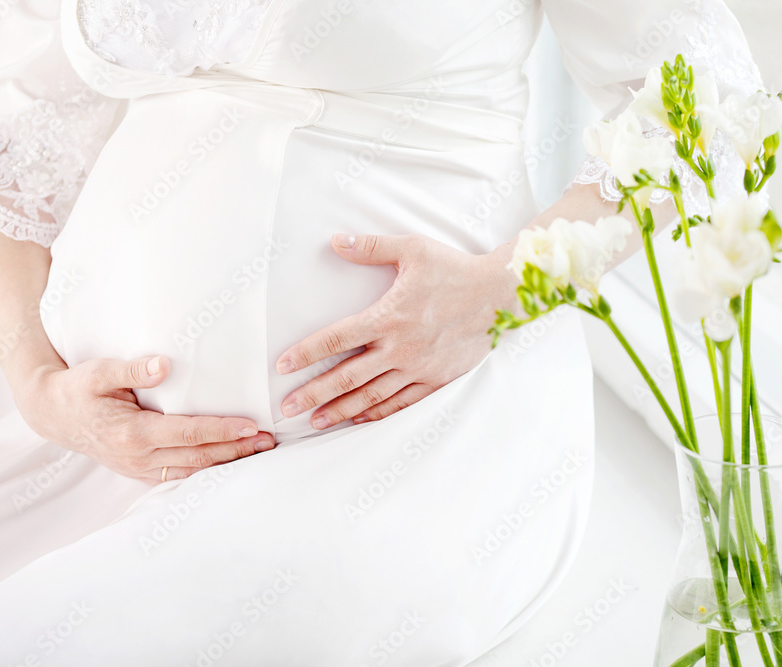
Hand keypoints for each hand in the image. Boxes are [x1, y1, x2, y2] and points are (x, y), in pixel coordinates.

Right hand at [17, 356, 276, 482]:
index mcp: (133, 433)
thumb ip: (133, 369)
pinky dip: (207, 468)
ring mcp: (139, 468)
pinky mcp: (140, 471)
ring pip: (193, 469)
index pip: (188, 432)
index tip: (251, 425)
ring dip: (227, 461)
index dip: (221, 430)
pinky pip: (180, 474)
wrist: (52, 414)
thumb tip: (165, 366)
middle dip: (236, 449)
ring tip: (259, 450)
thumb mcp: (100, 372)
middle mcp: (139, 456)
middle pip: (198, 456)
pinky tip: (230, 461)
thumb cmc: (79, 388)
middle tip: (269, 440)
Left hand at [275, 233, 518, 427]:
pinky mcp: (437, 379)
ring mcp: (419, 367)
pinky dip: (377, 413)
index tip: (282, 366)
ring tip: (316, 421)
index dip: (306, 353)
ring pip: (371, 396)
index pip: (336, 339)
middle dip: (313, 393)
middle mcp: (400, 348)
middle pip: (346, 376)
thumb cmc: (455, 269)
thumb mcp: (413, 249)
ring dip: (340, 410)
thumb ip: (372, 247)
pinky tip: (358, 419)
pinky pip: (402, 402)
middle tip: (287, 408)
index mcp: (389, 316)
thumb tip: (335, 241)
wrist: (500, 295)